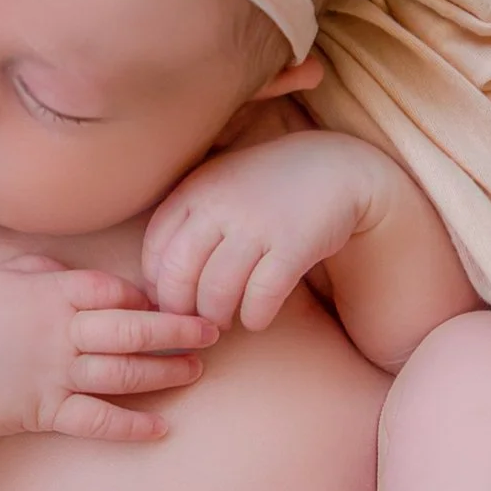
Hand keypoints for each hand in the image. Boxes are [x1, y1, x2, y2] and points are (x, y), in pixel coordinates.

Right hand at [0, 254, 219, 440]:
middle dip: (179, 330)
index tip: (171, 302)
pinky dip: (131, 425)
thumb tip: (80, 274)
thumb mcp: (0, 278)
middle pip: (132, 329)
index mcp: (49, 292)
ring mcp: (53, 373)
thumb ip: (44, 270)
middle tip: (213, 329)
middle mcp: (58, 331)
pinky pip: (97, 419)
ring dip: (166, 372)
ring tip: (196, 370)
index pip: (113, 291)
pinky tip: (160, 427)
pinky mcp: (44, 411)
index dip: (147, 298)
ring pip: (123, 373)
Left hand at [141, 130, 390, 329]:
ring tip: (224, 322)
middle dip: (180, 309)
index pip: (156, 250)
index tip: (169, 301)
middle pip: (180, 275)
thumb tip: (155, 281)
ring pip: (217, 291)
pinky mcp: (292, 245)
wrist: (335, 168)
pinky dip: (254, 317)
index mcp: (196, 190)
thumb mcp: (219, 184)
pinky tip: (257, 319)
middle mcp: (220, 205)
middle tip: (193, 322)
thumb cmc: (268, 185)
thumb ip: (186, 219)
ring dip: (217, 318)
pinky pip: (262, 296)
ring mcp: (257, 225)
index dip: (157, 285)